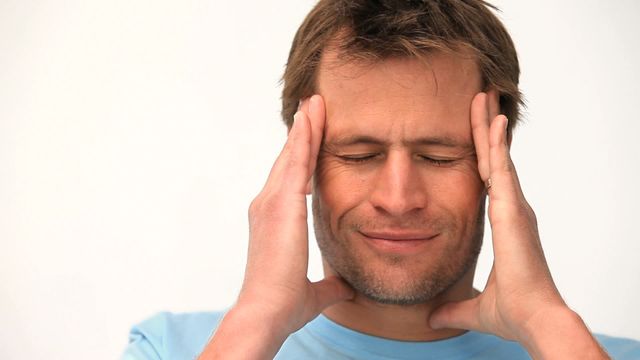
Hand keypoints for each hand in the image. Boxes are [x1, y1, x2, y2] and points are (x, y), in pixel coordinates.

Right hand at [238, 95, 352, 334]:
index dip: (300, 156)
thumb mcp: (314, 291)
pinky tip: (313, 118)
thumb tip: (347, 288)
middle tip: (312, 106)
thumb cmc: (283, 304)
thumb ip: (330, 284)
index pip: (291, 179)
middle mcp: (268, 205)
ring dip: (305, 127)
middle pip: (289, 160)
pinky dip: (304, 137)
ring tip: (315, 103)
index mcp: (274, 220)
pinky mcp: (281, 203)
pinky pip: (296, 162)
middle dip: (302, 133)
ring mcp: (271, 202)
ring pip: (292, 155)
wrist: (266, 311)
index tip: (311, 136)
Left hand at [429, 91, 607, 357]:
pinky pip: (502, 170)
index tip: (478, 132)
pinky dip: (497, 144)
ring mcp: (514, 207)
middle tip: (480, 100)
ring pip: (498, 157)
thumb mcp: (474, 306)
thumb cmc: (513, 312)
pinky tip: (494, 121)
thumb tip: (431, 319)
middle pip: (494, 160)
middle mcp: (511, 209)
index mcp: (504, 222)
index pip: (488, 179)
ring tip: (484, 97)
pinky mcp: (513, 210)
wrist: (532, 320)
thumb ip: (453, 308)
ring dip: (490, 127)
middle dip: (486, 130)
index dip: (483, 154)